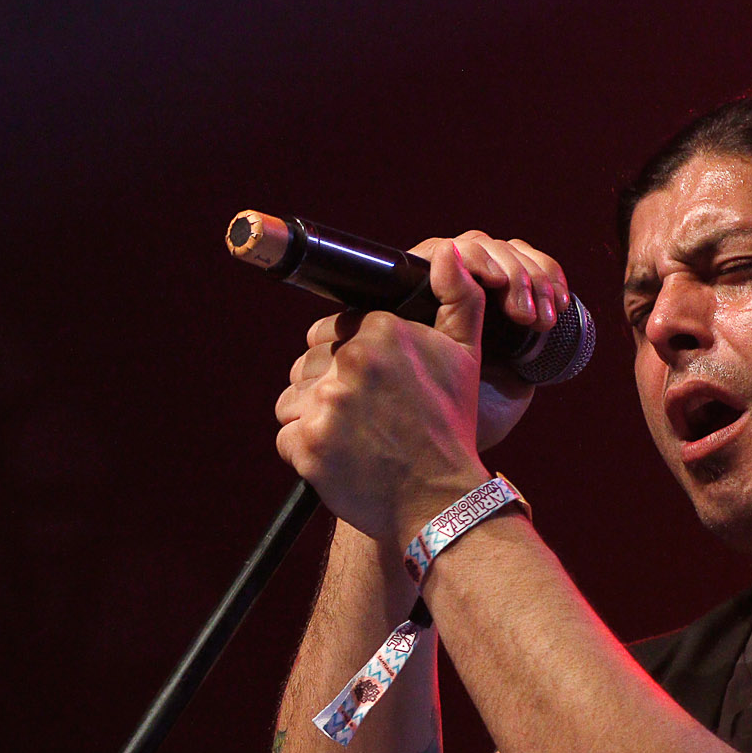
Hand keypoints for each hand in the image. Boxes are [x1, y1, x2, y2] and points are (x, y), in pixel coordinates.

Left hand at [274, 233, 567, 548]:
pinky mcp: (307, 443)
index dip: (343, 361)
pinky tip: (339, 459)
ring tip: (350, 439)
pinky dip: (305, 453)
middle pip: (305, 366)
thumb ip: (458, 297)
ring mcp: (326, 403)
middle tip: (361, 420)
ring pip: (290, 401)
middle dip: (325, 390)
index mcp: (382, 330)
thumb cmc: (451, 428)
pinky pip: (285, 438)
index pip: (328, 332)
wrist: (441, 499)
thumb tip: (447, 253)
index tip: (366, 387)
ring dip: (311, 420)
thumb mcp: (465, 355)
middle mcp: (351, 360)